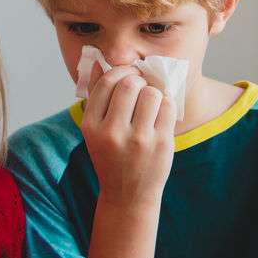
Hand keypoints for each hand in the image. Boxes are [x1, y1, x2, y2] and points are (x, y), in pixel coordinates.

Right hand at [81, 63, 175, 206]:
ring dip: (153, 91)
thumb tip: (100, 62)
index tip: (128, 74)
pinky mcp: (160, 144)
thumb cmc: (110, 156)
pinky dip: (166, 103)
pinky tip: (160, 111)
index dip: (120, 71)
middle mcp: (112, 132)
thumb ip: (96, 96)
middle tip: (140, 86)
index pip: (106, 83)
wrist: (127, 195)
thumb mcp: (94, 130)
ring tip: (150, 101)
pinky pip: (167, 106)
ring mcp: (138, 139)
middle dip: (137, 79)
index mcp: (91, 125)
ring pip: (151, 93)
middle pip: (129, 84)